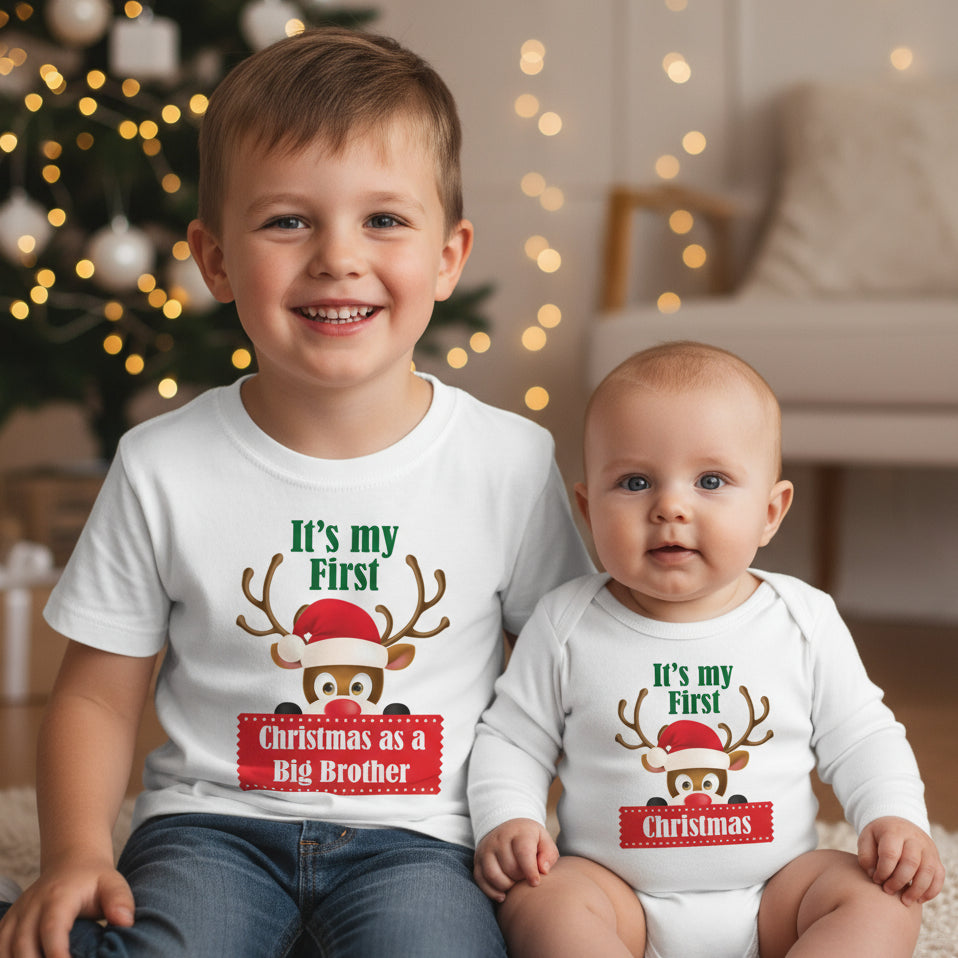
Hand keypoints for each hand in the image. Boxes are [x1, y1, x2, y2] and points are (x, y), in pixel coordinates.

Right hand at [0, 857, 133, 957]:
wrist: (73, 861)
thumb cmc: (95, 879)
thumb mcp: (113, 883)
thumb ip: (120, 900)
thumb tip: (126, 922)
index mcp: (59, 896)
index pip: (52, 928)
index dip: (56, 953)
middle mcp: (33, 905)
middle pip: (24, 944)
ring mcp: (17, 913)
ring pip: (6, 947)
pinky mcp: (9, 922)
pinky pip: (0, 945)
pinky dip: (6, 957)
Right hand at [474, 818, 558, 901]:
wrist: (507, 827)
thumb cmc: (529, 839)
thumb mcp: (543, 840)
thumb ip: (548, 854)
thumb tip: (543, 870)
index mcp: (519, 832)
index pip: (523, 852)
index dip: (530, 871)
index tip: (536, 882)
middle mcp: (500, 838)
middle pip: (509, 867)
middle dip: (520, 879)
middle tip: (526, 879)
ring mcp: (486, 849)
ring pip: (492, 875)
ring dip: (506, 886)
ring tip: (515, 885)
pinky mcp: (477, 859)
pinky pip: (480, 880)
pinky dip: (491, 891)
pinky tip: (503, 895)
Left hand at [858, 815, 945, 904]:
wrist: (898, 824)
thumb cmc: (879, 836)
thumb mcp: (866, 839)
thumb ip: (866, 856)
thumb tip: (873, 875)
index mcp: (893, 831)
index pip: (890, 854)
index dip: (883, 871)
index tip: (876, 879)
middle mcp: (914, 838)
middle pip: (911, 863)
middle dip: (899, 881)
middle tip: (888, 891)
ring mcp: (928, 848)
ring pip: (928, 871)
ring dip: (917, 890)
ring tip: (905, 901)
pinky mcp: (936, 858)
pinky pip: (939, 876)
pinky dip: (931, 891)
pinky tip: (919, 899)